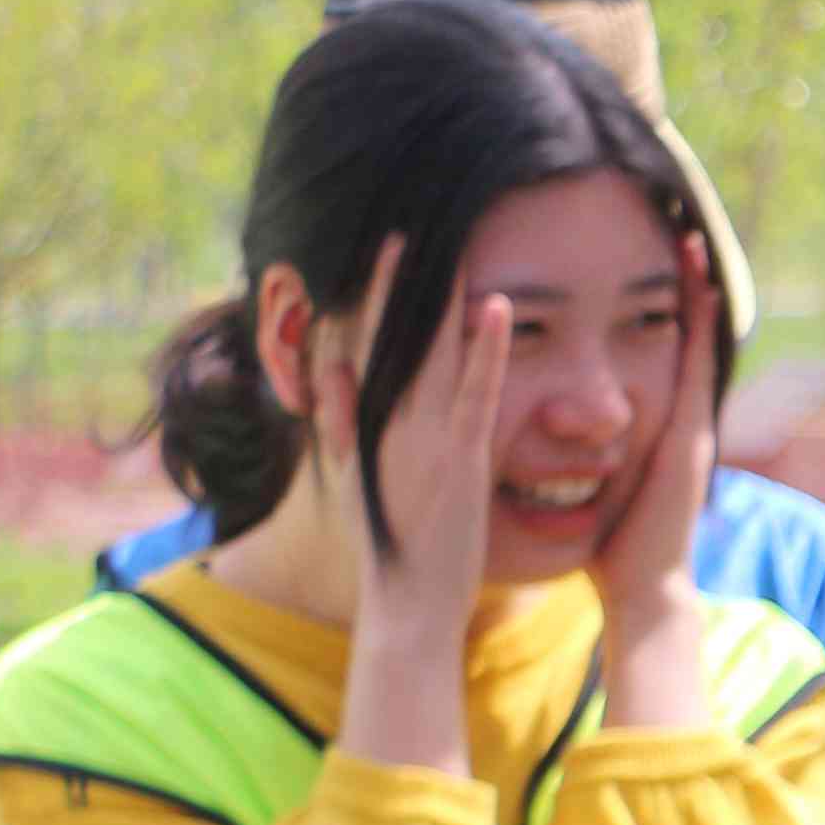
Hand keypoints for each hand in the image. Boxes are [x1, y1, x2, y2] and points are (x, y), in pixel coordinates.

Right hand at [318, 235, 504, 774]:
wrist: (408, 601)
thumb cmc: (395, 541)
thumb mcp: (359, 474)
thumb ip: (342, 420)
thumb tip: (329, 370)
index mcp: (374, 423)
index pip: (371, 344)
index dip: (376, 294)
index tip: (385, 247)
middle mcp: (394, 421)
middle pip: (398, 336)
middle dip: (402, 280)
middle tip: (406, 224)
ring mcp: (426, 436)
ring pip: (436, 352)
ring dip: (442, 296)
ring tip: (449, 241)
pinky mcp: (462, 457)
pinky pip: (477, 392)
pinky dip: (485, 349)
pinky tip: (494, 306)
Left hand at [588, 231, 716, 732]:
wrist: (643, 589)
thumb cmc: (613, 547)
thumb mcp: (596, 488)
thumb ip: (583, 462)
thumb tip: (549, 444)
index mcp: (657, 429)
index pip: (662, 356)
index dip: (663, 311)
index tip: (654, 265)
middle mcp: (681, 418)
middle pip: (688, 337)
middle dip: (690, 286)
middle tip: (682, 231)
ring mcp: (691, 423)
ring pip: (696, 340)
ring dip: (698, 289)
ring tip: (692, 239)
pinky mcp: (689, 433)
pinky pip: (693, 362)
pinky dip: (698, 322)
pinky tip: (698, 283)